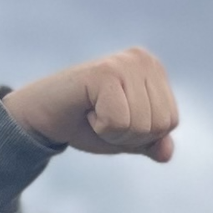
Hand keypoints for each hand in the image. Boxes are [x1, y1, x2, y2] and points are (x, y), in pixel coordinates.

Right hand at [4, 45, 179, 159]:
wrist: (43, 117)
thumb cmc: (86, 123)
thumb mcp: (126, 138)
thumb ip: (151, 143)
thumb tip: (166, 153)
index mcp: (154, 70)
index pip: (169, 122)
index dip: (141, 135)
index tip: (115, 118)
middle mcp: (143, 59)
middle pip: (159, 125)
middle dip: (129, 135)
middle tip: (102, 116)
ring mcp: (125, 62)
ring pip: (141, 125)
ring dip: (113, 131)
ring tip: (94, 111)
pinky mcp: (105, 72)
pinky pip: (119, 122)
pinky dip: (101, 127)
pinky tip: (86, 109)